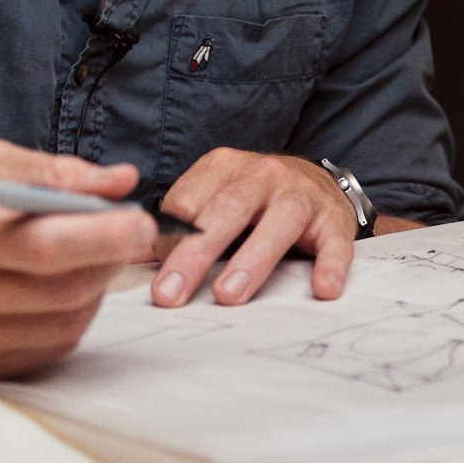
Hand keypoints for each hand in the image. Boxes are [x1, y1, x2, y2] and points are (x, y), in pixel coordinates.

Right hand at [0, 139, 155, 379]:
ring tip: (96, 255)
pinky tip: (67, 287)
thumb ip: (52, 170)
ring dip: (96, 288)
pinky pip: (47, 348)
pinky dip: (72, 316)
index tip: (137, 217)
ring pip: (62, 322)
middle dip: (109, 258)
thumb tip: (121, 180)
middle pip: (59, 287)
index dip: (100, 234)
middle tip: (132, 232)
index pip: (42, 243)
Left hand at [150, 149, 356, 308]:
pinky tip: (321, 290)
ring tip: (227, 295)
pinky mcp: (333, 219)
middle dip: (195, 253)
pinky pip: (334, 243)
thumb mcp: (214, 198)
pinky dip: (329, 265)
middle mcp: (260, 174)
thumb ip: (178, 225)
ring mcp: (299, 194)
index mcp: (222, 167)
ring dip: (251, 261)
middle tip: (171, 293)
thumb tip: (129, 252)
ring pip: (277, 224)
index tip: (150, 274)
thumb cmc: (253, 199)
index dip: (167, 237)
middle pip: (225, 212)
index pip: (188, 200)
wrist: (316, 181)